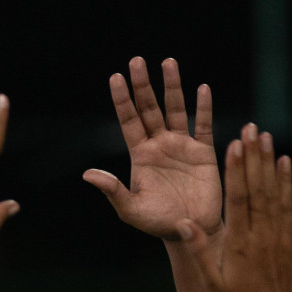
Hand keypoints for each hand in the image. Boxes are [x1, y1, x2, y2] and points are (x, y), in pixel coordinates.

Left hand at [83, 57, 218, 241]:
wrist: (190, 231)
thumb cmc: (158, 222)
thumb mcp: (130, 209)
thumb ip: (112, 190)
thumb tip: (87, 174)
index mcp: (141, 154)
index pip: (129, 120)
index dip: (122, 100)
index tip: (115, 77)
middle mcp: (160, 144)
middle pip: (150, 108)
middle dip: (143, 85)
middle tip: (136, 61)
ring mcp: (182, 145)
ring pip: (175, 109)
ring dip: (172, 86)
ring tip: (168, 62)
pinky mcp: (203, 152)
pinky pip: (203, 125)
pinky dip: (203, 107)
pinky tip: (202, 88)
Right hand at [177, 125, 291, 291]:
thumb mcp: (214, 282)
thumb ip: (199, 251)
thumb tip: (184, 223)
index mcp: (240, 243)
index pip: (238, 199)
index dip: (236, 170)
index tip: (234, 145)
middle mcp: (262, 233)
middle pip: (257, 187)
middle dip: (253, 156)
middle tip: (251, 128)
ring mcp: (279, 233)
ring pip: (274, 191)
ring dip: (269, 161)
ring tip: (266, 136)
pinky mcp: (291, 236)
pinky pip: (288, 203)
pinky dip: (287, 181)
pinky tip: (285, 162)